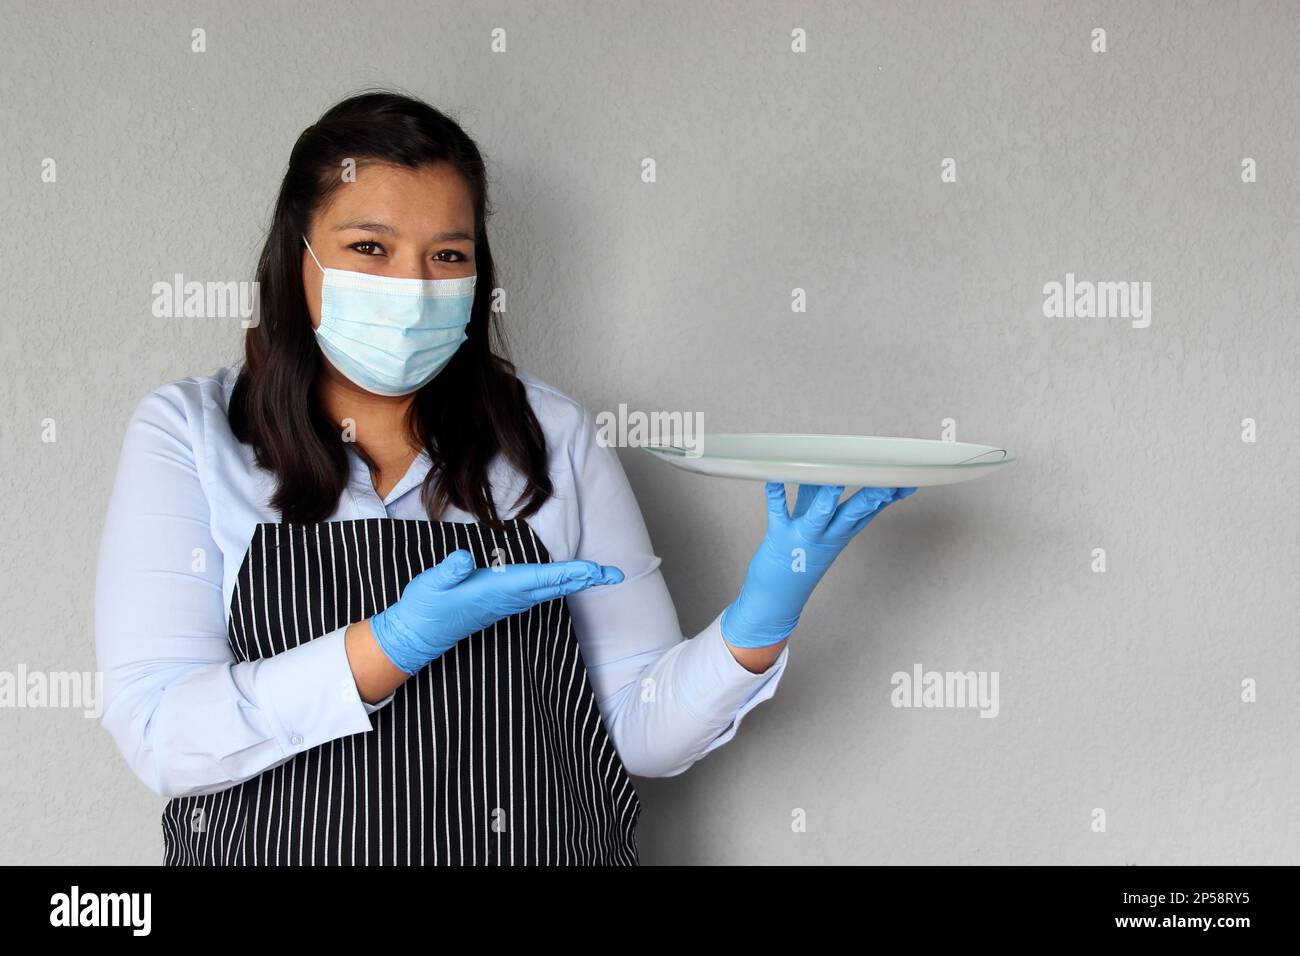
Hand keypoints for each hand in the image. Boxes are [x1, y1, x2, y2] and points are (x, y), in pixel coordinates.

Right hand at [370, 549, 623, 673]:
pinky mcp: (501, 602)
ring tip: (599, 573)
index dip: (572, 573)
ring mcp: (507, 602)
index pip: (544, 579)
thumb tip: (465, 557)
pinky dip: (557, 584)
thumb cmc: (425, 607)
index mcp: (500, 590)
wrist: (416, 635)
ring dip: (575, 581)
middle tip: (616, 574)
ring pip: (550, 590)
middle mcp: (510, 597)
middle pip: (556, 586)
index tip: (597, 571)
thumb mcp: (431, 584)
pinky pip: (538, 592)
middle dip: (586, 579)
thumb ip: (450, 571)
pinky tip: (565, 580)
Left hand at [720, 483, 917, 647]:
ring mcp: (804, 536)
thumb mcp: (823, 530)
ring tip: (835, 483)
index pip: (870, 512)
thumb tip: (839, 472)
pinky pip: (778, 512)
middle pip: (854, 514)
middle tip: (887, 483)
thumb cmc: (800, 556)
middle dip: (870, 498)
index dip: (888, 497)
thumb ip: (830, 500)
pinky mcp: (779, 535)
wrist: (777, 597)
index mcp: (841, 532)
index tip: (905, 482)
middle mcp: (827, 535)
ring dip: (828, 499)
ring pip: (820, 515)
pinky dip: (776, 496)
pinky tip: (774, 480)